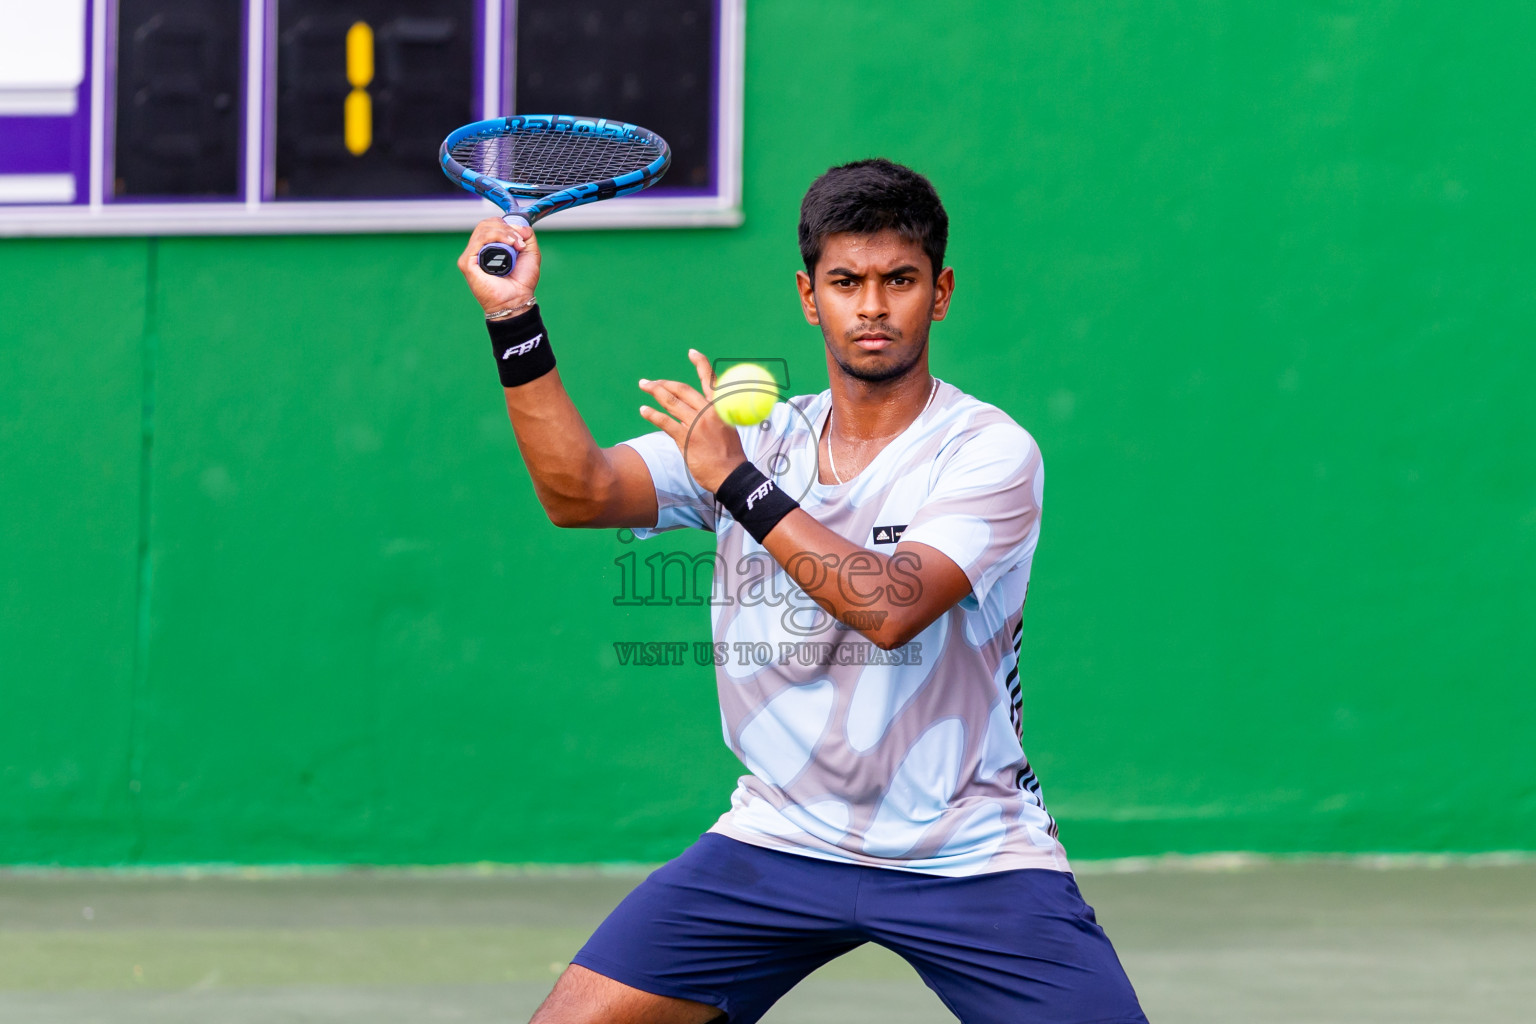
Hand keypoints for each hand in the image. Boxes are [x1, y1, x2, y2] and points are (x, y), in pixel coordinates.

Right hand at [458, 216, 540, 314]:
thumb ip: (527, 235)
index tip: (522, 236)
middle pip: (486, 224)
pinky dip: (496, 237)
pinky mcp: (467, 262)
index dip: (507, 225)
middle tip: (520, 240)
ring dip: (504, 232)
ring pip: (483, 229)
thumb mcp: (530, 253)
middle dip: (507, 228)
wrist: (517, 300)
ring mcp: (472, 255)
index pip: (492, 225)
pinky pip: (479, 240)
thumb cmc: (521, 281)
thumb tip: (520, 225)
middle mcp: (479, 249)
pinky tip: (509, 245)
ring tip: (517, 244)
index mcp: (490, 246)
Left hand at [638, 349, 746, 493]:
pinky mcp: (685, 438)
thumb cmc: (731, 455)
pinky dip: (652, 414)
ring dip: (654, 391)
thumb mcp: (729, 428)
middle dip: (664, 383)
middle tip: (651, 382)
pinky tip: (644, 410)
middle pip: (682, 390)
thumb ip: (716, 416)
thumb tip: (702, 410)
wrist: (732, 474)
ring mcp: (696, 424)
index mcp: (720, 407)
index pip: (710, 381)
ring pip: (671, 401)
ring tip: (644, 386)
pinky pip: (665, 421)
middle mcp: (708, 412)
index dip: (701, 364)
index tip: (692, 352)